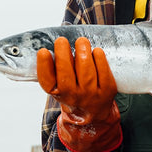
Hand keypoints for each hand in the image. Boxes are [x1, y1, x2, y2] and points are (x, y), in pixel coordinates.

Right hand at [37, 37, 121, 151]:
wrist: (93, 111)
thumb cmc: (74, 91)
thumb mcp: (59, 85)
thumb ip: (55, 68)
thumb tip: (56, 44)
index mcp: (58, 93)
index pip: (47, 81)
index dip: (44, 66)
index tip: (43, 51)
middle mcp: (73, 96)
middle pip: (66, 75)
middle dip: (63, 55)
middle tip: (61, 40)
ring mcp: (91, 94)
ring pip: (86, 72)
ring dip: (83, 53)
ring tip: (81, 41)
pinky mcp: (107, 90)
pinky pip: (104, 73)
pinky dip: (100, 60)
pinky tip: (96, 51)